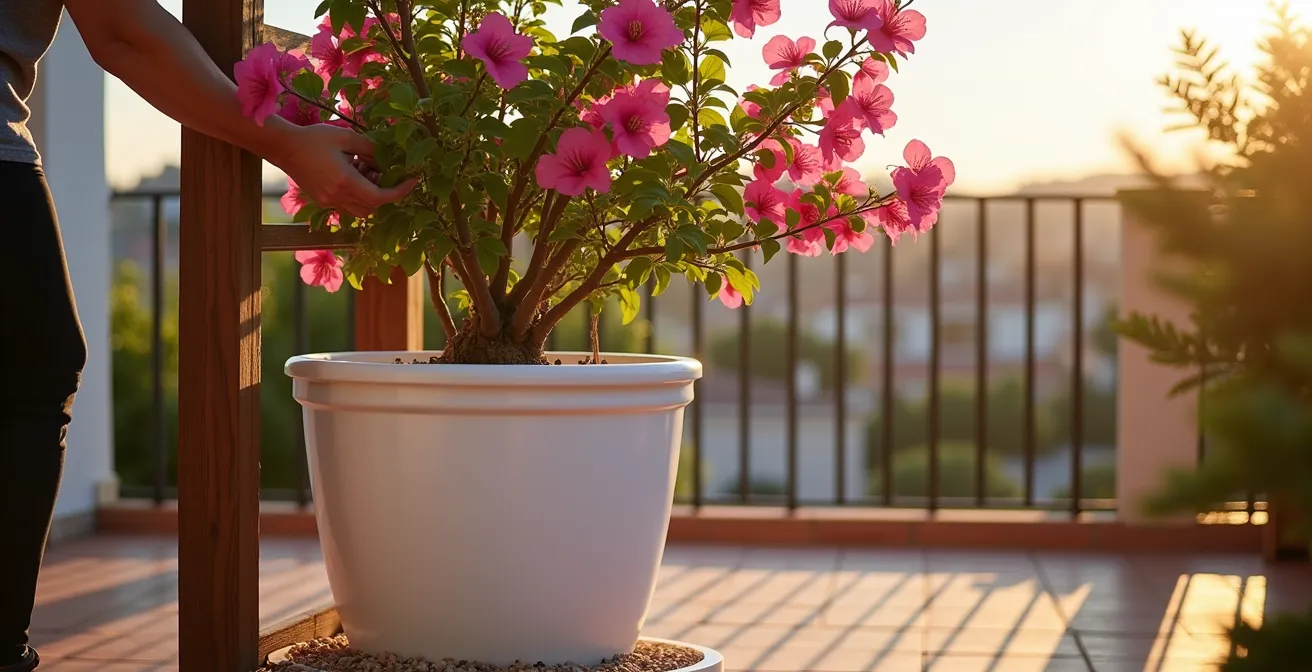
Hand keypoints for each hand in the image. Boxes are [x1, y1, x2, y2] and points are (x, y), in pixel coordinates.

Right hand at [271, 124, 416, 216]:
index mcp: (345, 182)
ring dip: (370, 194)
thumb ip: (371, 149)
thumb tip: (388, 158)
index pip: (381, 197)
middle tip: (380, 169)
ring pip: (361, 209)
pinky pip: (348, 205)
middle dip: (384, 191)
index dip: (400, 191)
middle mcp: (337, 197)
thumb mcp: (347, 137)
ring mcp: (329, 202)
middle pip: (373, 207)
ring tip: (364, 168)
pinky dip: (357, 194)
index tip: (412, 180)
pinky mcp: (322, 201)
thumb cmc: (314, 138)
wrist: (284, 147)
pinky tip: (351, 172)